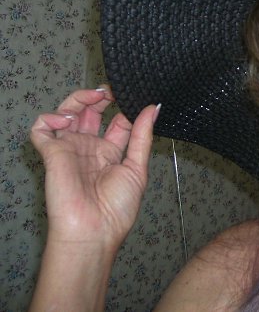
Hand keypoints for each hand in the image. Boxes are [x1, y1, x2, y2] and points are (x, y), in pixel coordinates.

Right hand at [30, 87, 158, 251]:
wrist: (93, 231)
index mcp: (110, 153)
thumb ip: (142, 136)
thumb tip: (154, 107)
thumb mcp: (137, 168)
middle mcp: (89, 148)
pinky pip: (41, 128)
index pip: (117, 121)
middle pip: (90, 113)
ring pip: (66, 113)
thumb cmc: (117, 208)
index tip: (135, 97)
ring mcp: (69, 149)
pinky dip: (50, 117)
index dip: (124, 107)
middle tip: (111, 91)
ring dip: (78, 100)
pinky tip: (67, 119)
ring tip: (94, 97)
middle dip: (99, 97)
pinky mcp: (51, 153)